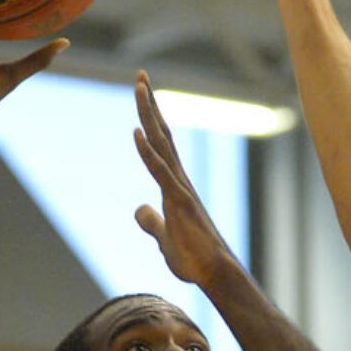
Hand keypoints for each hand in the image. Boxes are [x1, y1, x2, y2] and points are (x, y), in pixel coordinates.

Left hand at [133, 73, 236, 287]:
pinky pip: (160, 172)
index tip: (142, 95)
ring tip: (139, 88)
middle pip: (161, 134)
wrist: (214, 275)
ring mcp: (180, 189)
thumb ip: (151, 221)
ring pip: (162, 144)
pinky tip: (136, 133)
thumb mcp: (164, 237)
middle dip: (149, 104)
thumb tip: (140, 209)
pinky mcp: (180, 203)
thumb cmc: (194, 258)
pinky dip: (147, 152)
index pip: (160, 145)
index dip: (150, 119)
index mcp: (174, 186)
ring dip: (148, 115)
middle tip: (140, 76)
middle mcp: (178, 180)